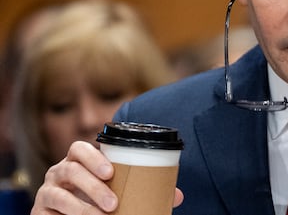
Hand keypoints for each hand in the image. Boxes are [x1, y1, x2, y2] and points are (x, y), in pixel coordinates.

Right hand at [30, 141, 184, 213]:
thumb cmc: (100, 199)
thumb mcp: (119, 190)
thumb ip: (144, 188)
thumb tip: (178, 196)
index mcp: (79, 161)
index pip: (79, 148)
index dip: (93, 157)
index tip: (111, 171)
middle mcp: (59, 172)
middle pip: (71, 170)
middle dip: (92, 187)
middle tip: (113, 203)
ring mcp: (47, 191)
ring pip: (59, 194)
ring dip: (82, 207)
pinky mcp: (39, 211)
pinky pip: (49, 213)